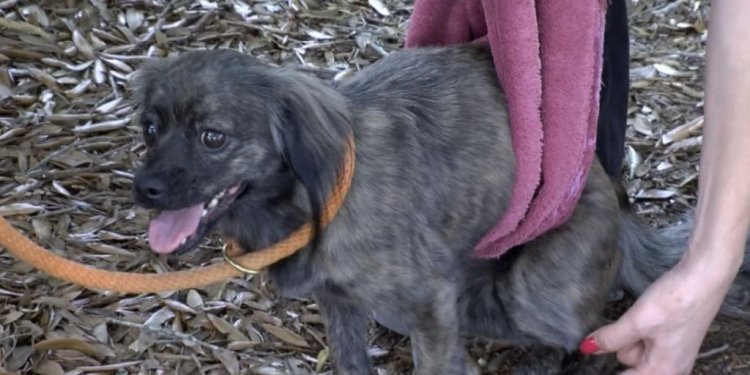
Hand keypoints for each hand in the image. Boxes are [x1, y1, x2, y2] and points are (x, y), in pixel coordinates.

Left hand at [580, 255, 735, 374]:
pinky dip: (641, 328)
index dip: (610, 364)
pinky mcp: (673, 340)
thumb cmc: (675, 302)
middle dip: (625, 344)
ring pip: (636, 349)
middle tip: (638, 324)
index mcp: (662, 372)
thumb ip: (611, 338)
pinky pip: (646, 339)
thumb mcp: (636, 321)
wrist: (704, 278)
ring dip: (633, 333)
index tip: (615, 342)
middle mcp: (671, 369)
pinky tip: (651, 314)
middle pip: (629, 363)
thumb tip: (587, 349)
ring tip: (648, 316)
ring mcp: (673, 355)